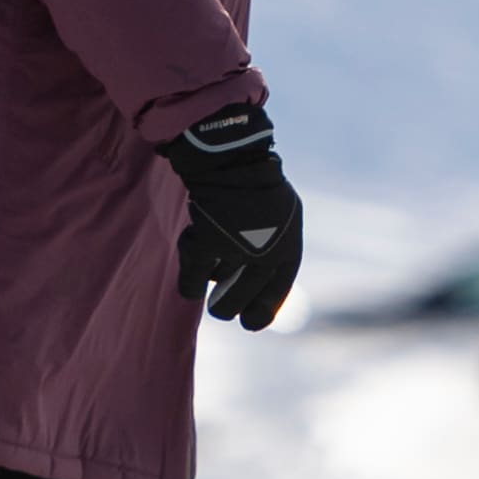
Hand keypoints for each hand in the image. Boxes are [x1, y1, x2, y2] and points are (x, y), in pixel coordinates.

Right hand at [159, 103, 301, 329]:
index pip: (278, 293)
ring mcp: (236, 251)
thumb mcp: (283, 216)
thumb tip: (260, 293)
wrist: (230, 156)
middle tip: (222, 309)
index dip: (264, 311)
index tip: (251, 322)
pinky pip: (193, 283)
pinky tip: (191, 284)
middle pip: (244, 300)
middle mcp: (266, 254)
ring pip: (219, 295)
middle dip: (231, 308)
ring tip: (211, 281)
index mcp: (288, 247)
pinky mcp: (205, 245)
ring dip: (213, 291)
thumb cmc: (257, 185)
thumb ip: (276, 248)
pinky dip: (190, 285)